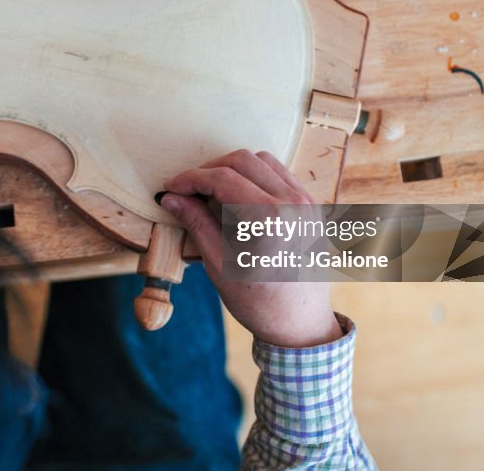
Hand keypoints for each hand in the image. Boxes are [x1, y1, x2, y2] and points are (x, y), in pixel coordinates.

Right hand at [161, 150, 342, 347]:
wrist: (301, 324)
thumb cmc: (260, 302)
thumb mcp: (219, 264)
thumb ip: (196, 222)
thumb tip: (171, 197)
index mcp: (270, 219)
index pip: (221, 178)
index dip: (190, 179)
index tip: (171, 187)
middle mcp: (293, 203)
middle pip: (242, 160)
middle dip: (209, 170)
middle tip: (187, 189)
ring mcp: (307, 202)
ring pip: (263, 160)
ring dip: (233, 169)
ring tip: (211, 192)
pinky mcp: (312, 206)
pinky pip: (280, 174)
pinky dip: (255, 176)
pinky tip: (238, 197)